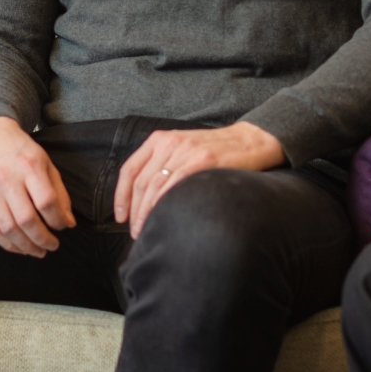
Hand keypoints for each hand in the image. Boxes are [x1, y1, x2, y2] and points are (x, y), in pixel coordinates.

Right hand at [0, 116, 75, 256]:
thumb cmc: (20, 151)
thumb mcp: (45, 162)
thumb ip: (59, 193)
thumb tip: (67, 223)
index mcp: (29, 166)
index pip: (46, 202)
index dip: (58, 220)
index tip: (63, 226)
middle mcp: (6, 179)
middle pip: (27, 220)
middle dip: (43, 239)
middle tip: (53, 246)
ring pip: (8, 230)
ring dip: (27, 247)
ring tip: (38, 251)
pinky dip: (8, 245)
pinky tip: (20, 247)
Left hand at [114, 121, 284, 238]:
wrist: (249, 141)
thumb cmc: (215, 152)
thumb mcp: (182, 151)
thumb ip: (163, 166)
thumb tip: (144, 200)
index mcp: (159, 140)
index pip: (129, 169)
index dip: (121, 196)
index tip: (120, 216)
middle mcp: (169, 142)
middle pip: (141, 182)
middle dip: (135, 211)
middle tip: (136, 232)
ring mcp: (185, 150)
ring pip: (155, 186)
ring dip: (147, 212)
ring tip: (148, 230)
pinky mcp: (202, 160)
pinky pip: (175, 184)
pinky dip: (165, 203)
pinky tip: (164, 216)